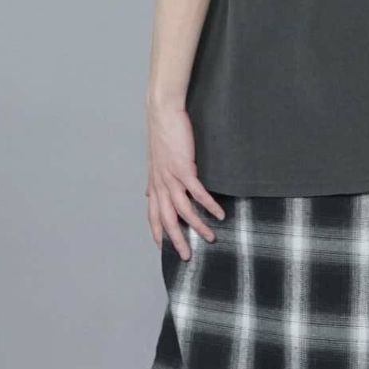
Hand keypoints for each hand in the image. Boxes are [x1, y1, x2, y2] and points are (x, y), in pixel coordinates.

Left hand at [146, 104, 225, 259]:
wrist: (163, 112)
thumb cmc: (162, 134)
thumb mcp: (156, 160)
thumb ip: (155, 180)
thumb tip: (149, 193)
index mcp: (154, 183)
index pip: (153, 214)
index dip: (157, 232)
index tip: (163, 248)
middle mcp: (160, 184)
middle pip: (167, 219)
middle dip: (177, 240)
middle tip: (188, 256)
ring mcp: (171, 177)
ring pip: (183, 210)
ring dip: (197, 225)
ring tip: (210, 237)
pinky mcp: (183, 168)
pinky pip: (197, 193)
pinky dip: (208, 205)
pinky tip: (218, 214)